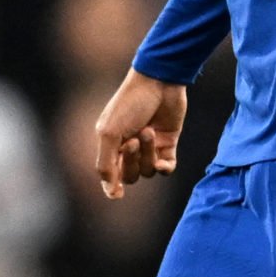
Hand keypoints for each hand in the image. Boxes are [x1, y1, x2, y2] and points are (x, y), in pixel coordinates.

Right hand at [94, 69, 186, 198]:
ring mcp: (150, 145)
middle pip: (130, 175)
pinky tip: (163, 160)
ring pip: (148, 171)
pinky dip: (165, 167)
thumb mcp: (110, 133)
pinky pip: (167, 167)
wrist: (159, 81)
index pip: (110, 174)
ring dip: (148, 155)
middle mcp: (130, 146)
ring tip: (149, 131)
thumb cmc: (130, 103)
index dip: (112, 186)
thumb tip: (110, 192)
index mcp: (111, 143)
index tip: (117, 195)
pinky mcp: (168, 142)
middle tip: (134, 140)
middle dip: (132, 162)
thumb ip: (106, 164)